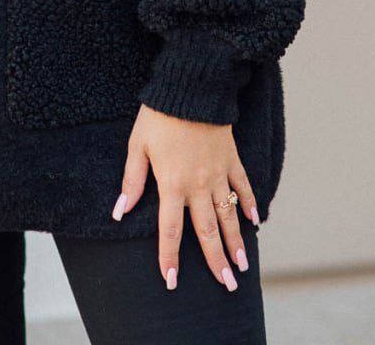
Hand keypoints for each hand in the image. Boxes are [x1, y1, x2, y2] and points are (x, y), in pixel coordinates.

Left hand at [113, 104, 258, 291]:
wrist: (190, 88)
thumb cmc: (158, 116)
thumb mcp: (137, 146)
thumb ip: (132, 181)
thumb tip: (119, 212)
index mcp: (171, 184)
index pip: (170, 230)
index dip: (169, 257)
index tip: (172, 281)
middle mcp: (197, 185)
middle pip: (207, 231)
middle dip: (216, 261)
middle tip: (227, 286)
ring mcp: (217, 173)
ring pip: (229, 215)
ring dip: (236, 242)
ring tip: (242, 267)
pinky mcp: (231, 158)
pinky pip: (243, 186)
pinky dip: (249, 203)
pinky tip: (255, 221)